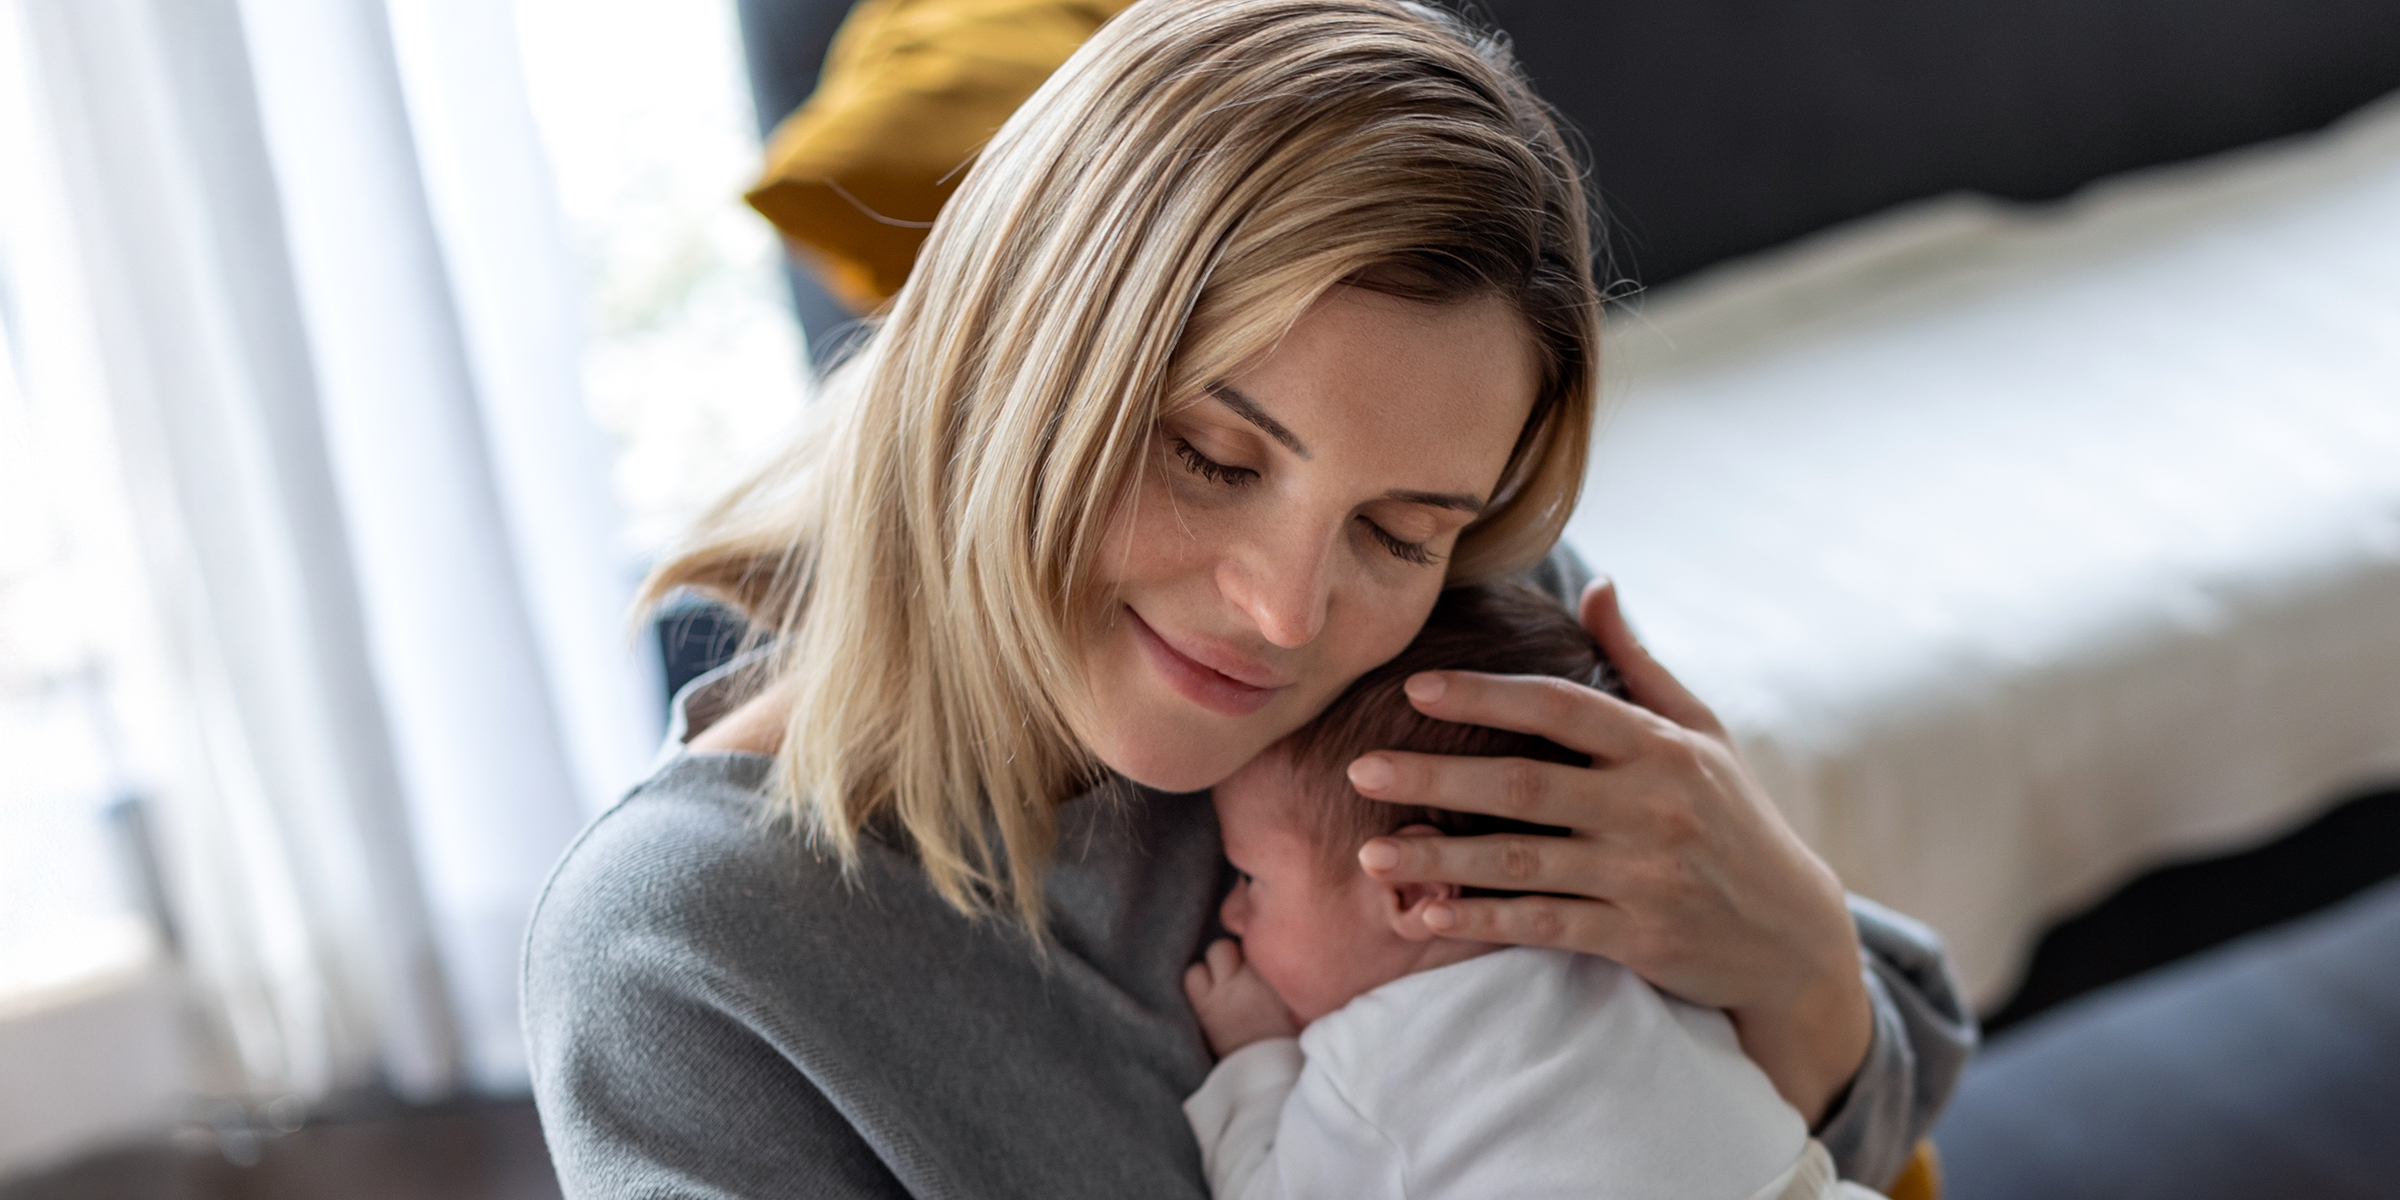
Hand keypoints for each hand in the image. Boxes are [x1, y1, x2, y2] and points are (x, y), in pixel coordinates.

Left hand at [1184, 938, 1300, 1057]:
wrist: (1267, 1072)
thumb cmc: (1289, 1038)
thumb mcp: (1303, 1003)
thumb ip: (1294, 978)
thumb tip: (1287, 958)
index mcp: (1282, 973)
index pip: (1267, 937)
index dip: (1264, 944)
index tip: (1265, 958)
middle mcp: (1255, 974)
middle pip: (1245, 938)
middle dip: (1243, 949)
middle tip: (1246, 969)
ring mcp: (1228, 988)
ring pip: (1216, 949)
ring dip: (1219, 962)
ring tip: (1226, 978)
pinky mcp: (1206, 1004)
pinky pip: (1192, 975)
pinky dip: (1198, 979)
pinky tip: (1208, 992)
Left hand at [1347, 577, 1872, 1123]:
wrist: (1793, 935)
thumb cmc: (1734, 819)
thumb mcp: (1702, 734)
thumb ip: (1638, 664)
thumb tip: (1598, 585)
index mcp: (1660, 747)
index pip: (1559, 708)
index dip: (1484, 695)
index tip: (1414, 687)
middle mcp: (1651, 808)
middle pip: (1524, 785)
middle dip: (1436, 777)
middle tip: (1361, 768)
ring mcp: (1642, 876)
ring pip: (1521, 863)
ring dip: (1441, 859)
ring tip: (1370, 852)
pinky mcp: (1636, 938)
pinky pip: (1542, 927)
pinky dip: (1480, 922)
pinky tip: (1425, 917)